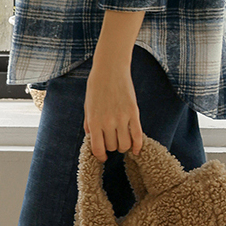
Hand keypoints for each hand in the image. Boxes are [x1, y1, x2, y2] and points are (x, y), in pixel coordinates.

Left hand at [83, 14, 143, 161]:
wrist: (110, 68)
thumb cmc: (97, 87)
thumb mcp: (88, 106)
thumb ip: (89, 125)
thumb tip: (93, 141)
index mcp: (94, 121)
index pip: (98, 149)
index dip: (101, 156)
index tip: (103, 156)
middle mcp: (108, 122)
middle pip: (112, 147)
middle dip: (112, 147)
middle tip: (112, 140)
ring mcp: (122, 118)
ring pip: (125, 145)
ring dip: (124, 146)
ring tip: (122, 140)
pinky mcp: (134, 113)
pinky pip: (137, 136)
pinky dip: (137, 146)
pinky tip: (136, 149)